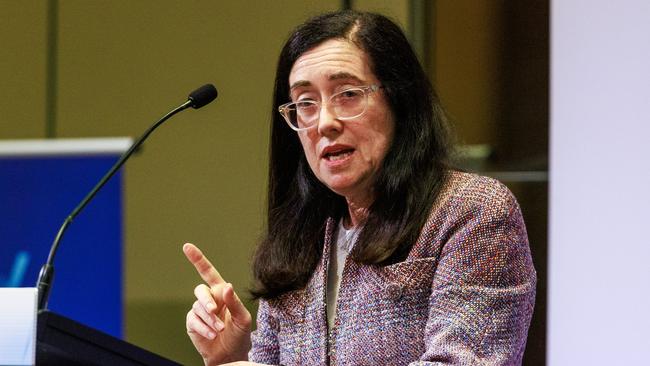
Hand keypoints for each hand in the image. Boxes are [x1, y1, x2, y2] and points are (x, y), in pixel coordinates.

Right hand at [184, 243, 251, 364]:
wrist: (230, 353)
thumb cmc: (240, 334)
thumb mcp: (243, 318)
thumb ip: (234, 302)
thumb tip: (226, 286)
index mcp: (221, 292)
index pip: (208, 272)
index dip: (198, 259)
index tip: (187, 247)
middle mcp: (209, 299)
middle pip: (200, 290)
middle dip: (206, 300)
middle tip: (214, 311)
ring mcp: (199, 311)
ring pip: (198, 308)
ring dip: (210, 319)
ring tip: (219, 330)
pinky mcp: (192, 323)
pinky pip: (193, 320)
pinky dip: (203, 327)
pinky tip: (212, 334)